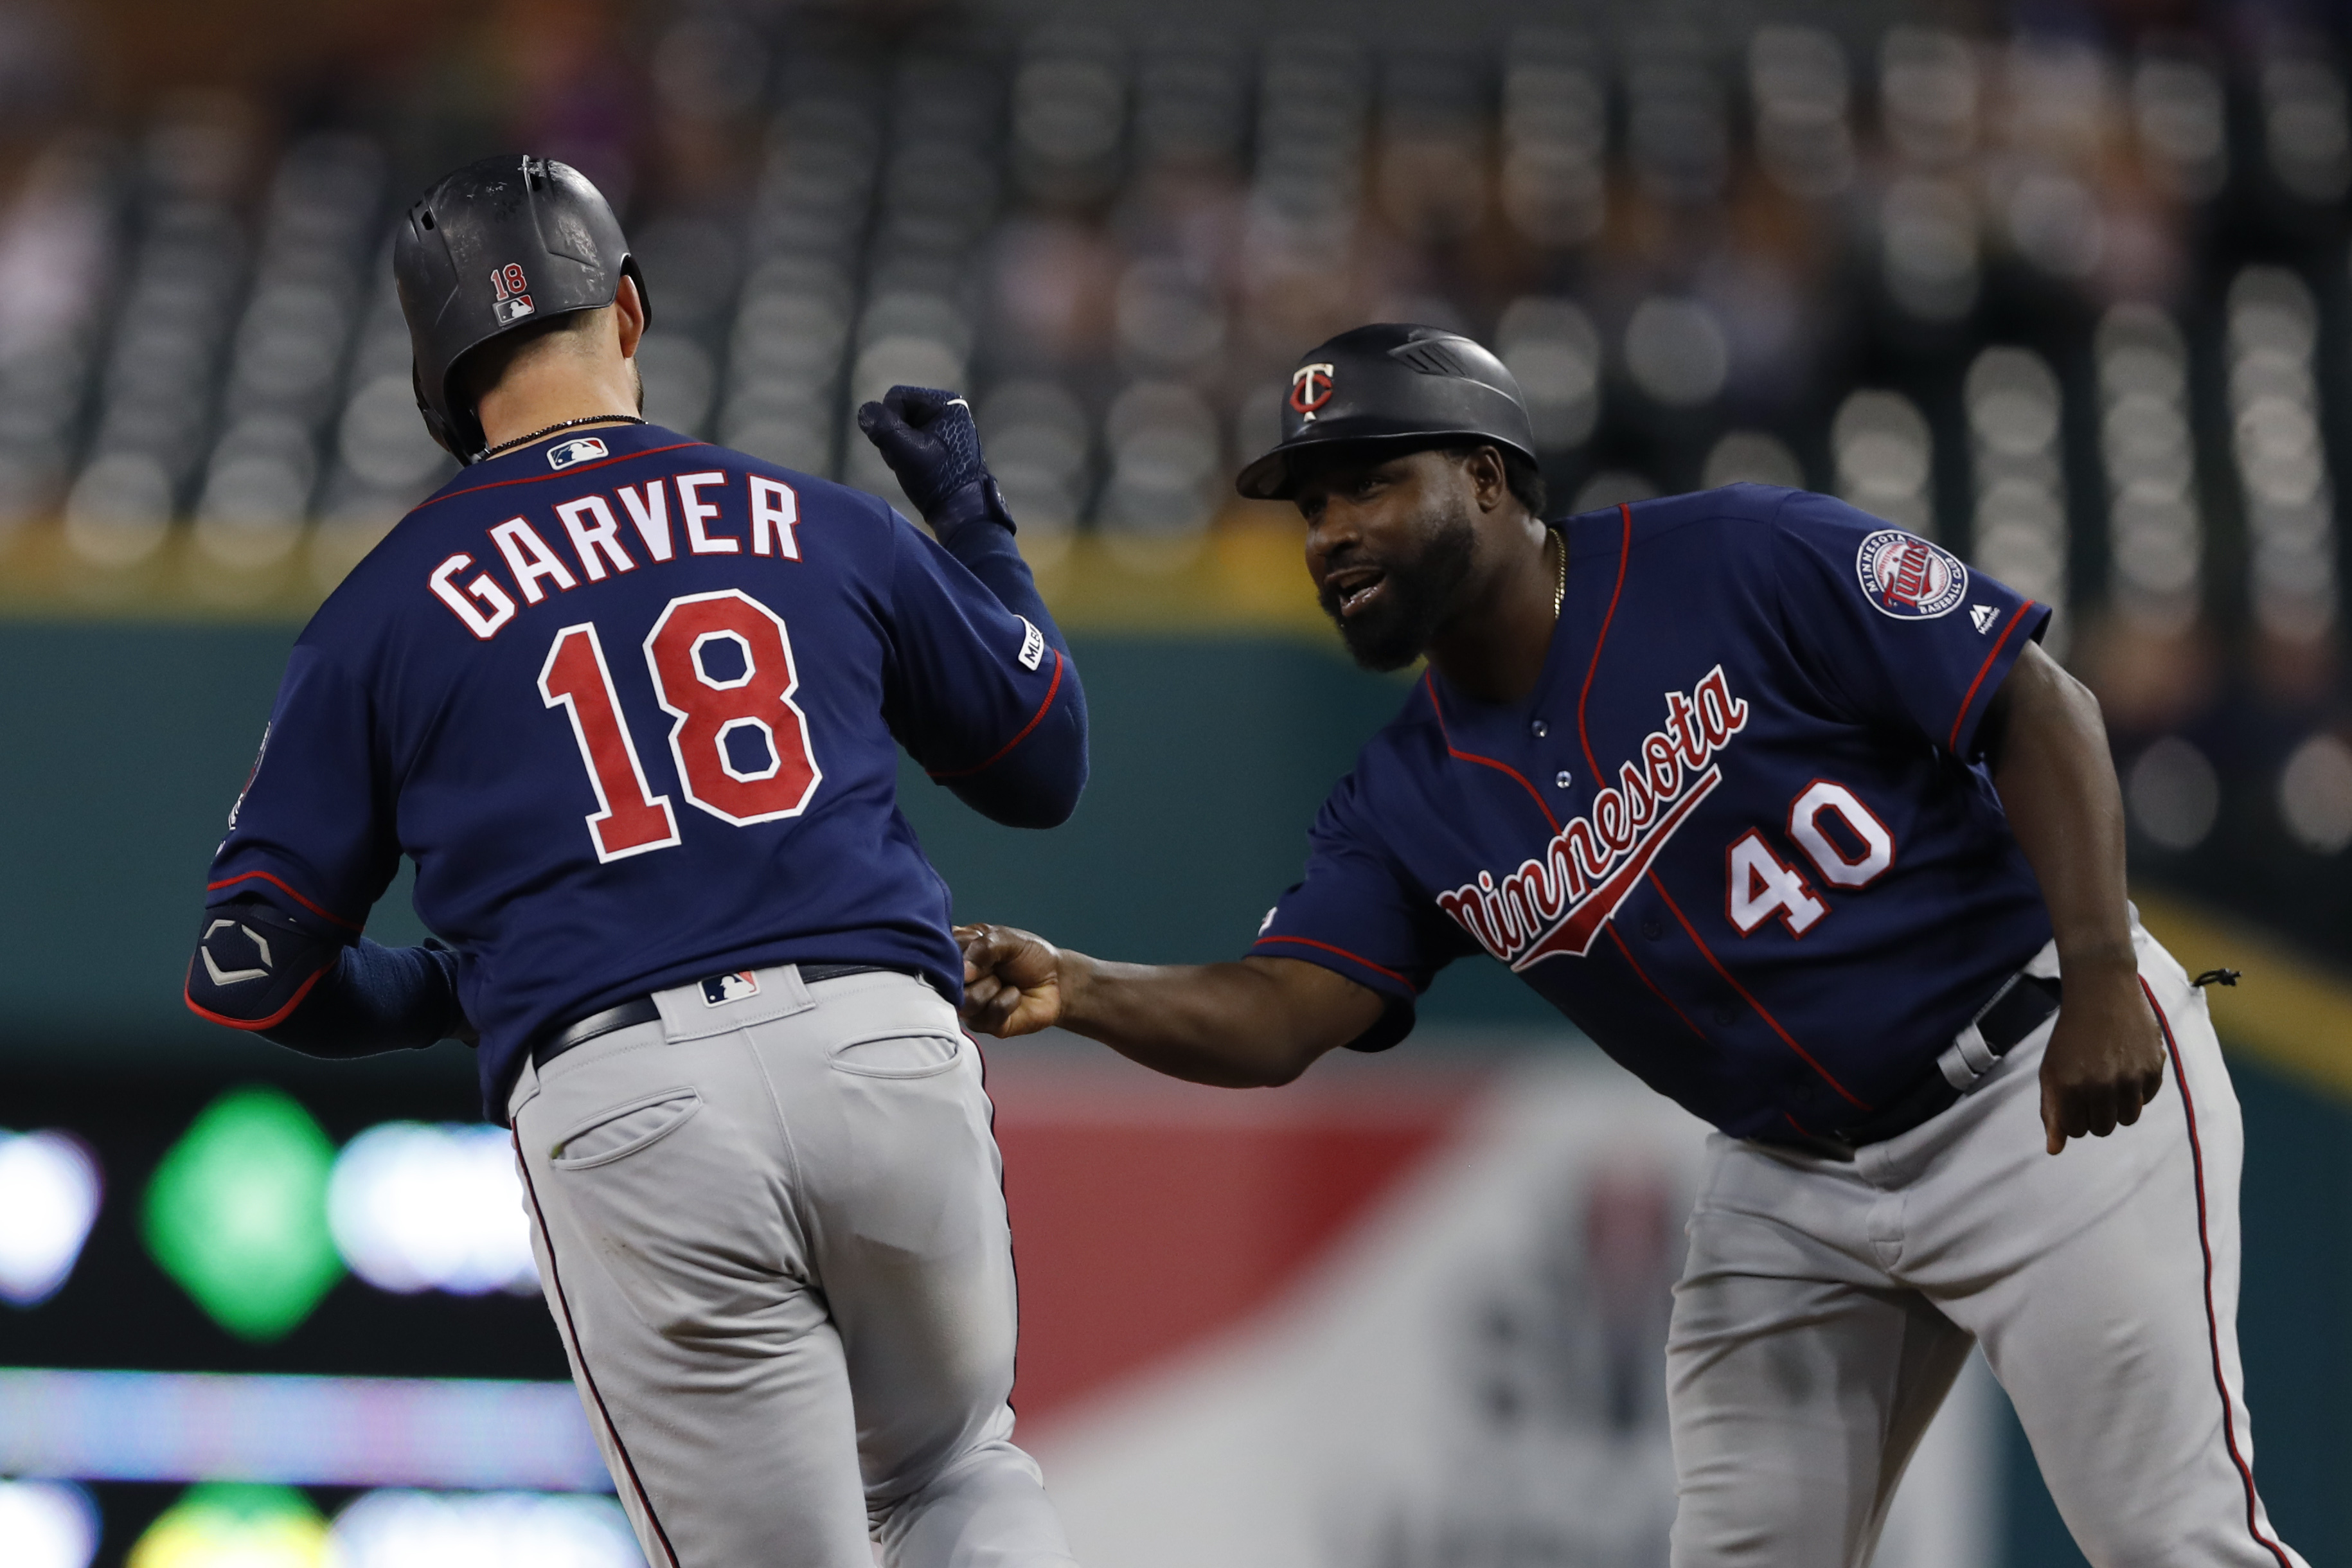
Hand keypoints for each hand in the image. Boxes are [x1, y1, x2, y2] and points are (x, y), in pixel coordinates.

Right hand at [855, 385, 1003, 532]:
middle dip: (893, 435)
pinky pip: (910, 437)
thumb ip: (883, 428)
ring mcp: (945, 425)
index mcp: (946, 403)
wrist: (962, 511)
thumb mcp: (906, 452)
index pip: (896, 397)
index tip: (901, 448)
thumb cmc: (938, 479)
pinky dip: (906, 452)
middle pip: (898, 411)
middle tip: (904, 460)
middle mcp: (948, 408)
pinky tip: (915, 468)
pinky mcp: (941, 440)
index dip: (889, 422)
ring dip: (897, 446)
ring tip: (911, 465)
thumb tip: (866, 412)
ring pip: (901, 425)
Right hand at [956, 922, 1066, 1037]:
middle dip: (979, 970)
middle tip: (995, 966)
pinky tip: (1014, 994)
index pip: (939, 955)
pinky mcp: (985, 1024)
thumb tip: (963, 970)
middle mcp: (958, 982)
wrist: (1055, 979)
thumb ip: (983, 947)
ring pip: (968, 1001)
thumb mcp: (1008, 940)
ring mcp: (969, 1005)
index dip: (959, 953)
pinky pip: (991, 1013)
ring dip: (992, 986)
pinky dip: (1009, 1000)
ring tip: (1003, 981)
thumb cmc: (1028, 956)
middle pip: (949, 982)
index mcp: (957, 955)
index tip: (975, 945)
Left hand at [2038, 967, 2167, 1154]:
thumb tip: (2054, 1150)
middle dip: (2096, 1115)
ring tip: (2110, 1079)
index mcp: (2070, 1087)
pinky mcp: (2153, 1069)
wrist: (2101, 993)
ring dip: (2118, 1106)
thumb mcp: (2051, 1070)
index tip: (2073, 1100)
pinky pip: (2147, 1099)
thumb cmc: (2071, 1034)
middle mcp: (2101, 1086)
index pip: (2075, 1131)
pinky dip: (2138, 1090)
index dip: (2073, 1118)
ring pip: (2127, 1119)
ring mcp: (2130, 1078)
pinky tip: (2127, 1067)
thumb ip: (2052, 1111)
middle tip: (2092, 1088)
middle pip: (2103, 1129)